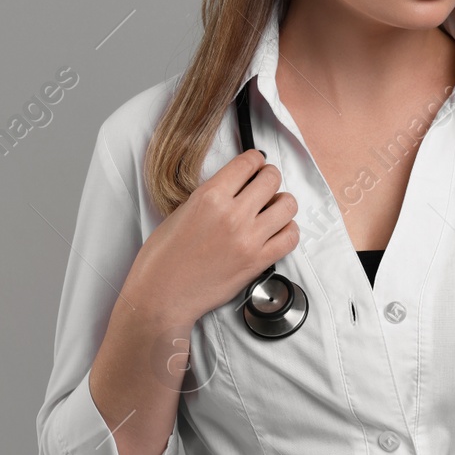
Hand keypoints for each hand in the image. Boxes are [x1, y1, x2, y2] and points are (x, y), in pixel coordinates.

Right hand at [127, 149, 299, 327]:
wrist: (163, 294)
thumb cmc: (164, 257)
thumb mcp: (182, 211)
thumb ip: (212, 195)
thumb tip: (235, 186)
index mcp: (210, 197)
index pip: (247, 163)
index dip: (255, 160)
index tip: (256, 163)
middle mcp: (233, 215)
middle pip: (271, 179)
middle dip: (269, 177)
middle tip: (264, 184)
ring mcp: (249, 239)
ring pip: (288, 205)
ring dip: (282, 203)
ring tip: (272, 208)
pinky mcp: (258, 261)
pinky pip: (291, 237)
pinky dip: (288, 230)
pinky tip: (278, 230)